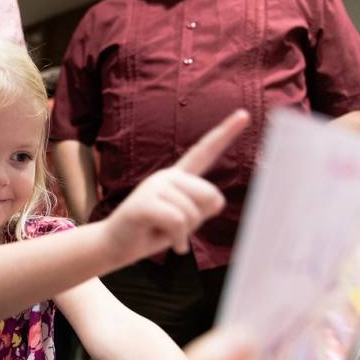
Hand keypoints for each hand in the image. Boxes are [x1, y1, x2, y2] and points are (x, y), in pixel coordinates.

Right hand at [105, 110, 248, 263]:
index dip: (225, 133)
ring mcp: (154, 187)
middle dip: (199, 219)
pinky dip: (177, 239)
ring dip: (184, 233)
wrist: (116, 245)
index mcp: (179, 178)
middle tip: (177, 229)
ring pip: (192, 213)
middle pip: (210, 194)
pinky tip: (171, 245)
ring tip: (165, 233)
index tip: (244, 114)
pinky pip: (177, 222)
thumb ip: (203, 207)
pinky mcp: (143, 203)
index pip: (205, 151)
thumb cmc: (151, 232)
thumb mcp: (185, 221)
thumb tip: (216, 200)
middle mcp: (168, 177)